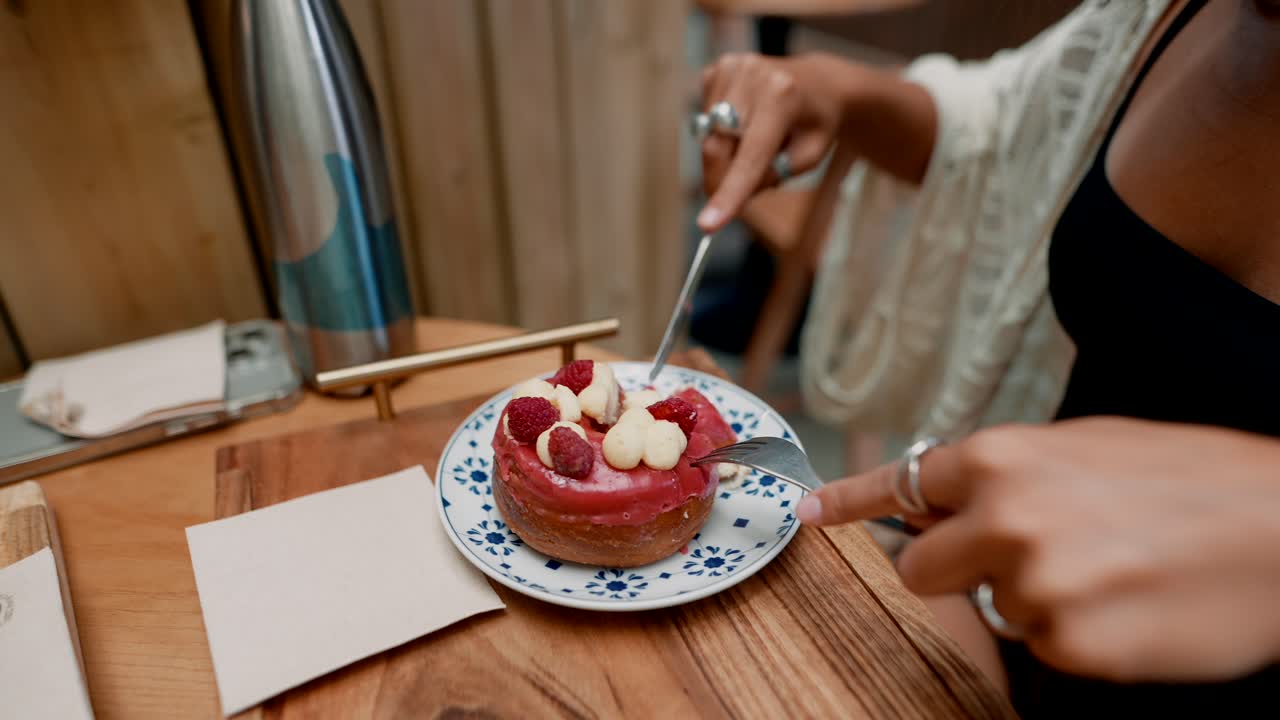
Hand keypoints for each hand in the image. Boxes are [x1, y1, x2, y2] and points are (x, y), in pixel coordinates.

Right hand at [696, 52, 935, 232]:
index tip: (707, 225)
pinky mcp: (715, 70)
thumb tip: (731, 189)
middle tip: (731, 199)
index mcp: (783, 97)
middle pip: (717, 149)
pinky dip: (721, 132)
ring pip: (707, 138)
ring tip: (756, 138)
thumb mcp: (809, 157)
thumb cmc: (817, 123)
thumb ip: (772, 176)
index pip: (750, 157)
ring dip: (726, 153)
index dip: (729, 193)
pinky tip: (745, 121)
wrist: (819, 82)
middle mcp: (752, 76)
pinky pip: (704, 121)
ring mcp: (730, 69)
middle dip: (721, 180)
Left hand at [796, 418, 1279, 682]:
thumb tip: (946, 500)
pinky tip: (1128, 606)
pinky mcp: (1071, 646)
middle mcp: (1005, 519)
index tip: (808, 512)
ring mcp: (1035, 587)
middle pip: (919, 569)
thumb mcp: (1090, 448)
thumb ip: (1006, 473)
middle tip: (1026, 557)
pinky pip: (1044, 647)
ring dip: (1036, 599)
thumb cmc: (1195, 479)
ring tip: (1112, 569)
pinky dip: (1077, 635)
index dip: (849, 501)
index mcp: (1005, 458)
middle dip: (955, 570)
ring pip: (993, 610)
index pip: (901, 483)